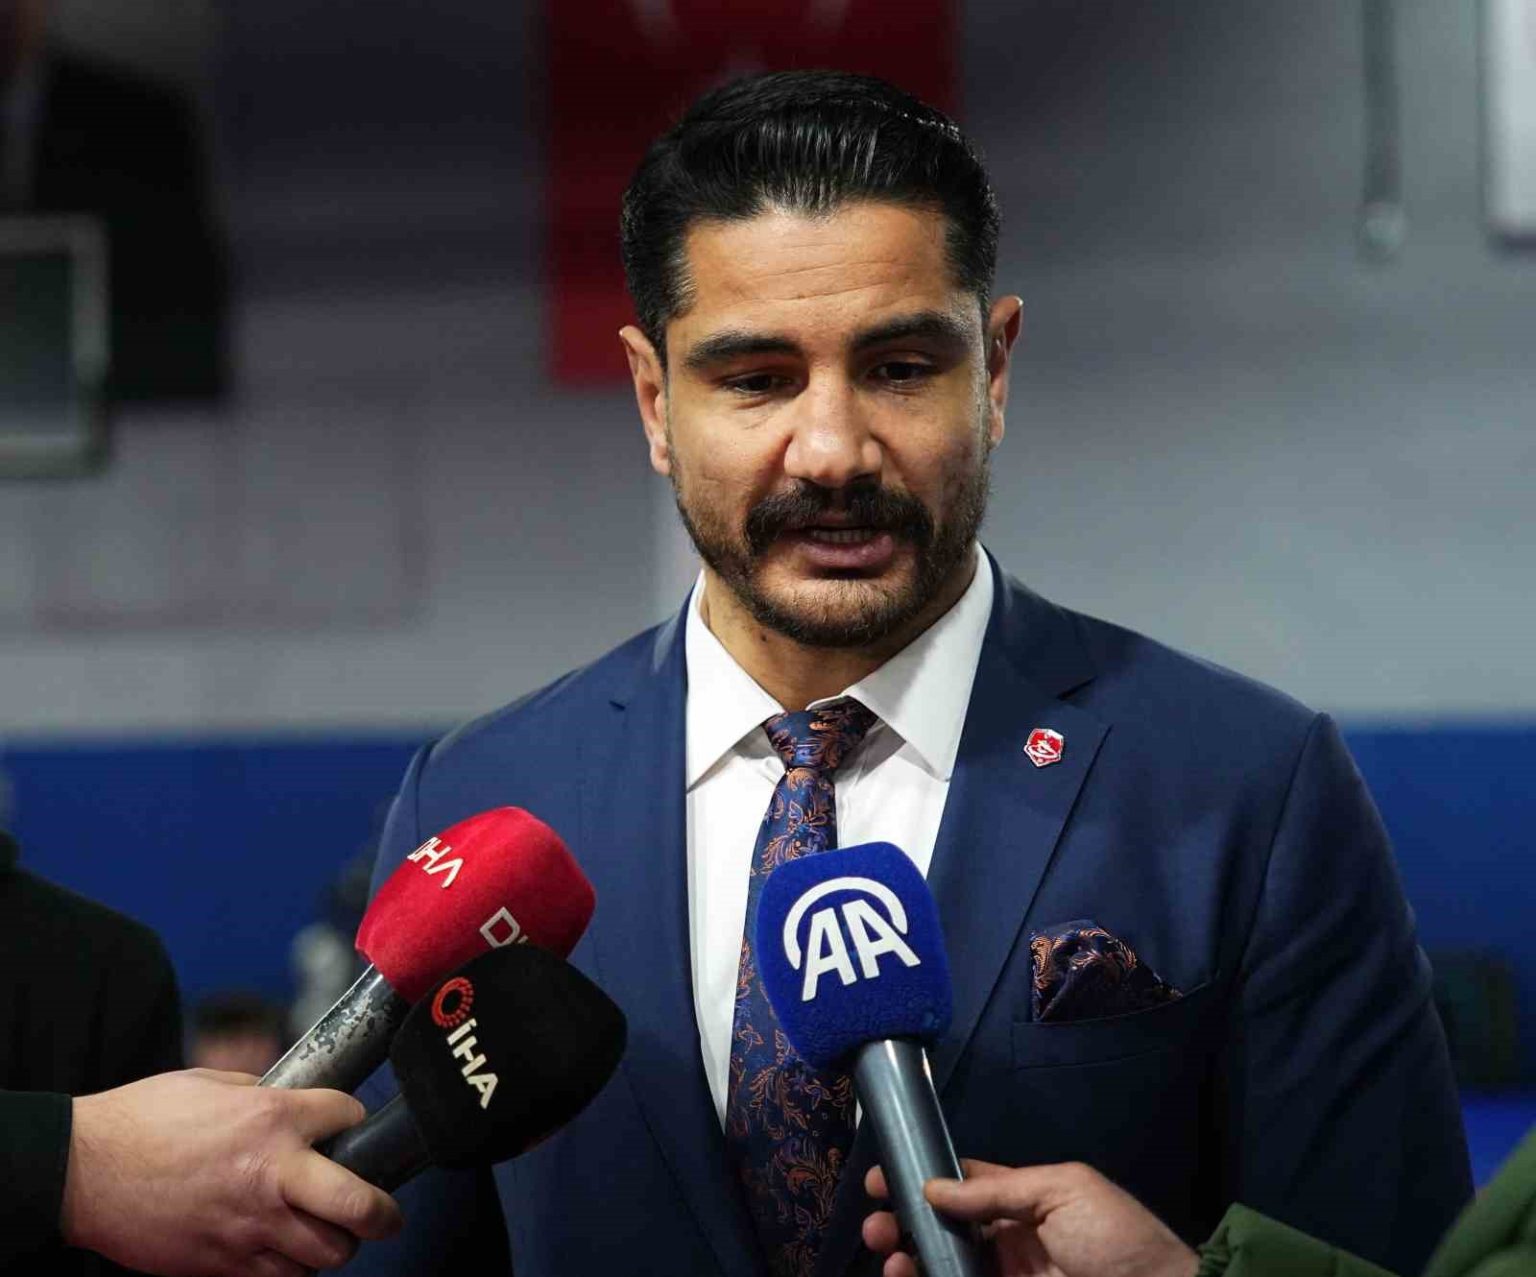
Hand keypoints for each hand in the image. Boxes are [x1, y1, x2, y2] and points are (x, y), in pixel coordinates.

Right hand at [61, 1068, 402, 1276]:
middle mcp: (273, 1173)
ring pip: (325, 1253)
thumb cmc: (142, 1120)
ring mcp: (250, 1225)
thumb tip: (291, 1100)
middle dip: (383, 1213)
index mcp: (273, 1118)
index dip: (355, 1120)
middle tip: (386, 1215)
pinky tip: (290, 1252)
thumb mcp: (213, 1085)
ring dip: (337, 1244)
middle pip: (359, 1205)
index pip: (349, 1118)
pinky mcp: (223, 1263)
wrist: (84, 1171)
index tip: (352, 1127)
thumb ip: (262, 1095)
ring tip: (335, 1235)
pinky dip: (294, 1268)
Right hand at [863, 1159, 1198, 1276]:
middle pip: (943, 1229)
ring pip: (942, 1266)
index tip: (882, 1180)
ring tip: (887, 1254)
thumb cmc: (1117, 1239)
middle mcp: (1009, 1242)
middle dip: (904, 1223)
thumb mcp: (1063, 1191)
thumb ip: (998, 1189)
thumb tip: (935, 1186)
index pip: (964, 1187)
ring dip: (907, 1257)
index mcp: (1025, 1203)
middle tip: (876, 1226)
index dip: (923, 1179)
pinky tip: (906, 1274)